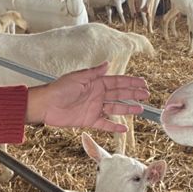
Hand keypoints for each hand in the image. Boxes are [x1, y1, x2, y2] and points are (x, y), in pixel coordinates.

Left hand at [26, 62, 148, 132]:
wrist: (46, 105)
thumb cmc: (59, 89)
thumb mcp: (78, 78)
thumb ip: (94, 73)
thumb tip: (108, 63)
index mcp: (96, 83)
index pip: (117, 82)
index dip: (131, 82)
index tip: (143, 83)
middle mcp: (97, 95)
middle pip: (119, 94)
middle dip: (133, 94)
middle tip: (146, 95)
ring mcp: (94, 108)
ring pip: (115, 108)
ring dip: (128, 109)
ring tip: (140, 109)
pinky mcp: (89, 120)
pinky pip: (105, 124)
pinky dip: (114, 126)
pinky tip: (124, 128)